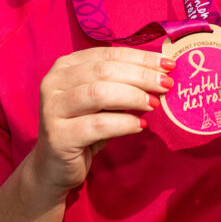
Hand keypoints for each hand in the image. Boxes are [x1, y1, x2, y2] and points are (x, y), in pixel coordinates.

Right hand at [32, 47, 174, 198]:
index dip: (140, 58)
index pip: (108, 54)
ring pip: (99, 93)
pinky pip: (98, 125)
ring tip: (154, 104)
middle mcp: (54, 82)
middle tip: (166, 84)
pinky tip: (140, 126)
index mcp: (65, 66)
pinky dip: (123, 123)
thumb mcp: (103, 101)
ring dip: (133, 97)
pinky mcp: (58, 136)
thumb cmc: (84, 128)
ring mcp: (52, 109)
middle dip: (141, 76)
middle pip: (104, 71)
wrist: (54, 167)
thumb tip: (161, 73)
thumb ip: (122, 84)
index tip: (168, 64)